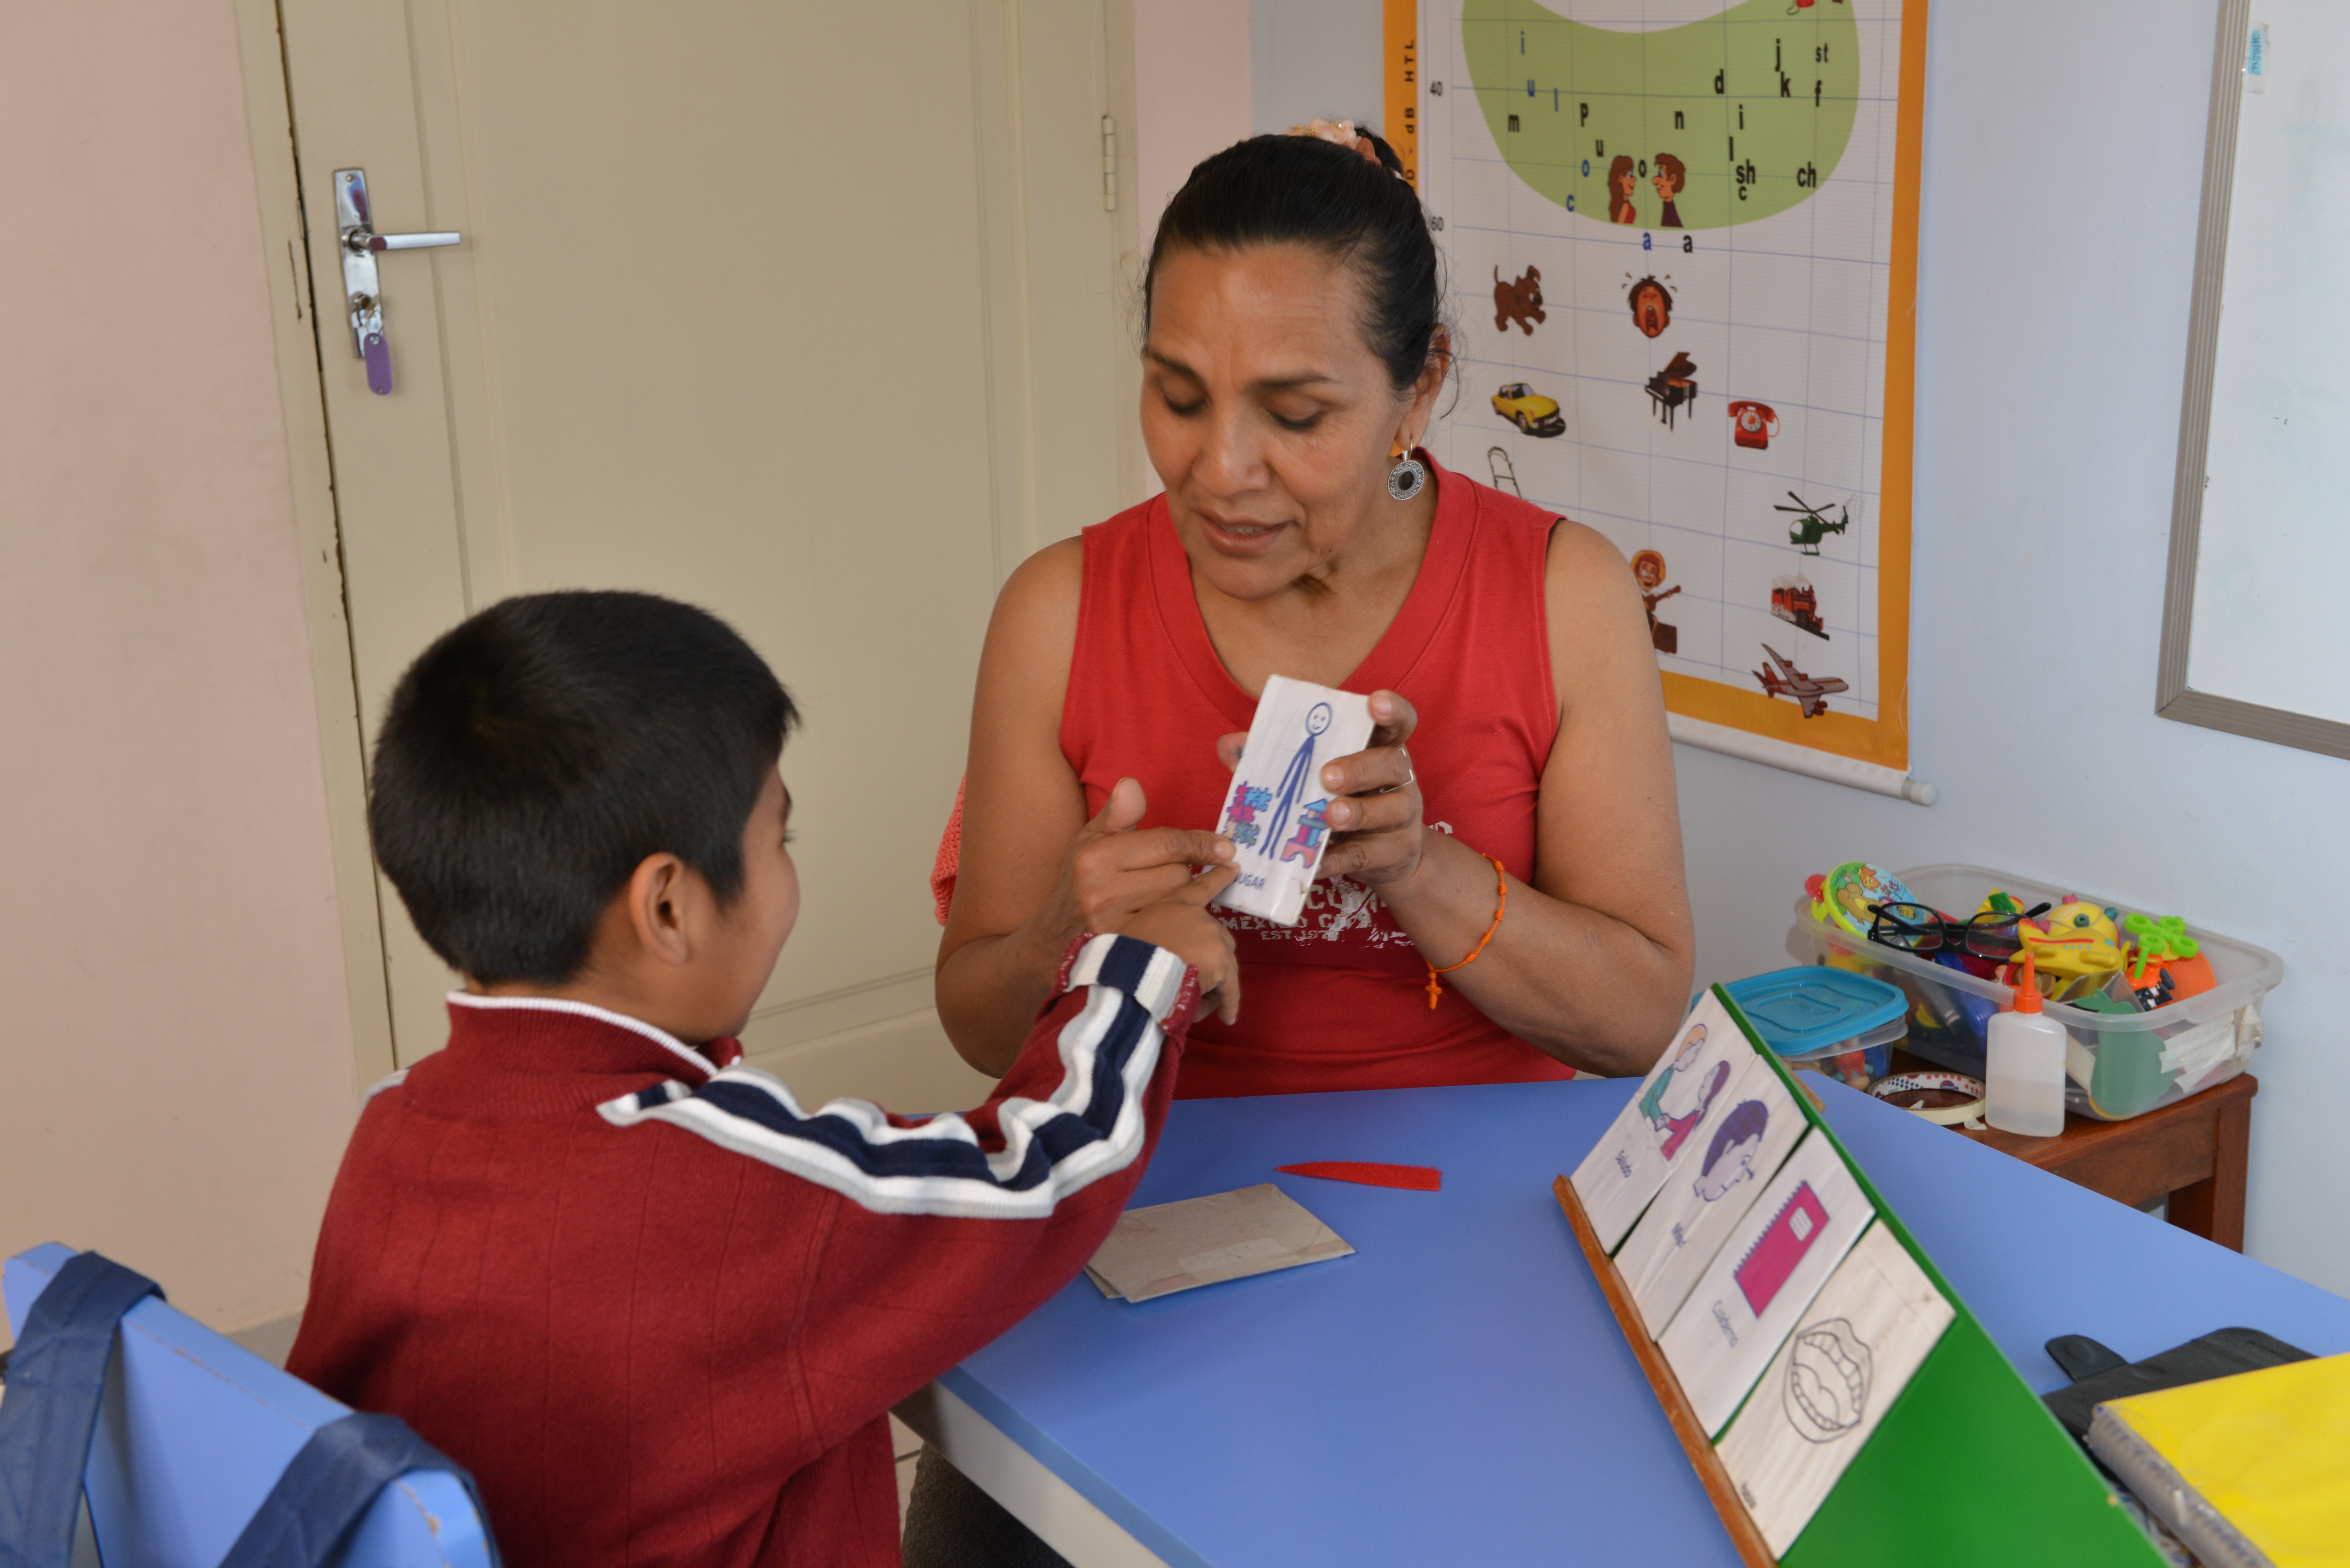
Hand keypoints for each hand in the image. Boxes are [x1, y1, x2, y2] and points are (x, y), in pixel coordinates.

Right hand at [1044, 776, 1235, 939]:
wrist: (1060, 938)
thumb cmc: (1083, 881)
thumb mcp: (1092, 841)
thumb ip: (1118, 814)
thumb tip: (1132, 785)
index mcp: (1095, 858)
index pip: (1166, 844)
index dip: (1200, 843)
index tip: (1226, 847)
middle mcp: (1102, 893)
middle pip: (1178, 875)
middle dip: (1186, 870)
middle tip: (1180, 873)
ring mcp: (1116, 926)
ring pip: (1180, 902)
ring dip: (1186, 896)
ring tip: (1176, 894)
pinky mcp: (1129, 950)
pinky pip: (1177, 928)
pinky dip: (1185, 919)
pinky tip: (1186, 916)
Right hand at [1121, 863, 1243, 1024]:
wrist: (1128, 979)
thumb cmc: (1121, 961)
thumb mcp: (1132, 937)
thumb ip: (1152, 937)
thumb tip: (1162, 959)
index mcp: (1171, 905)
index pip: (1199, 887)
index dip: (1217, 877)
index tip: (1234, 868)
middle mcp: (1196, 915)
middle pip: (1217, 939)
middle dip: (1209, 963)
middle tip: (1192, 982)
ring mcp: (1211, 936)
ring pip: (1223, 967)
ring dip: (1211, 985)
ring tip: (1191, 1003)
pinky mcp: (1220, 962)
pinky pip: (1229, 989)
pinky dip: (1228, 1004)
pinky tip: (1227, 1018)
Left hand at [1217, 690, 1424, 889]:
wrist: (1384, 859)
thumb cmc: (1344, 801)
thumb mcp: (1314, 776)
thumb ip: (1274, 758)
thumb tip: (1229, 745)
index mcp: (1381, 748)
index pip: (1399, 721)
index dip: (1392, 709)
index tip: (1374, 702)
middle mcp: (1399, 778)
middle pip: (1392, 763)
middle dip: (1359, 767)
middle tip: (1328, 776)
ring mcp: (1403, 815)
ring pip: (1391, 808)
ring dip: (1358, 811)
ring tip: (1329, 815)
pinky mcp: (1396, 851)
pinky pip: (1366, 854)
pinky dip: (1338, 859)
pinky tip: (1316, 862)